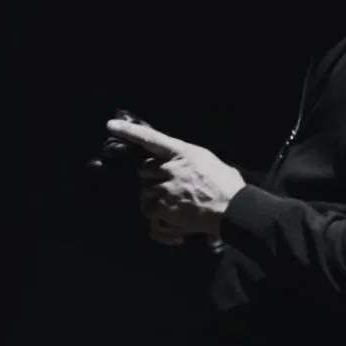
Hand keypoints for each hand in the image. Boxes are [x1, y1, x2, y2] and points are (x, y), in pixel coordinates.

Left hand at [106, 119, 246, 237]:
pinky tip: (169, 220)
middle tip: (168, 188)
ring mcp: (166, 187)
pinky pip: (148, 210)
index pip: (151, 138)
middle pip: (143, 170)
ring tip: (172, 206)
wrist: (235, 209)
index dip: (129, 131)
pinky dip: (156, 217)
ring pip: (145, 192)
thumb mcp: (208, 161)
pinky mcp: (164, 207)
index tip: (110, 125)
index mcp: (182, 152)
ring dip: (155, 200)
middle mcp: (170, 168)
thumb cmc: (227, 185)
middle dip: (151, 179)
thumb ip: (187, 159)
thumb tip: (178, 163)